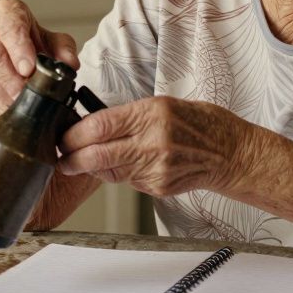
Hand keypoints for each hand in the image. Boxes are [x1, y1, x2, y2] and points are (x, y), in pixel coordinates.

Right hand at [0, 0, 79, 108]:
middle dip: (11, 79)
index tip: (28, 69)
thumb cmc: (35, 44)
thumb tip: (70, 63)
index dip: (18, 48)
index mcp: (8, 11)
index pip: (10, 25)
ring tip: (21, 102)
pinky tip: (8, 102)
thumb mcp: (55, 43)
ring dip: (4, 92)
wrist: (18, 55)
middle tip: (25, 95)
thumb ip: (64, 51)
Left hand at [57, 96, 250, 196]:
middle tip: (63, 158)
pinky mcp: (158, 187)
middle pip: (97, 155)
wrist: (230, 152)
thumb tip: (92, 125)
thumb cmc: (199, 123)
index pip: (99, 126)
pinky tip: (129, 164)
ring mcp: (156, 169)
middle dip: (72, 159)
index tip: (62, 138)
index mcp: (152, 115)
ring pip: (109, 172)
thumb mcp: (162, 105)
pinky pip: (127, 181)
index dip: (73, 135)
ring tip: (89, 158)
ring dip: (94, 167)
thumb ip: (127, 116)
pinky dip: (120, 174)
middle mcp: (153, 143)